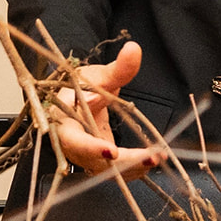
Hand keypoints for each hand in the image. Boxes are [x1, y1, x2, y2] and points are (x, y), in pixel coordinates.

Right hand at [50, 40, 159, 178]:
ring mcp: (84, 156)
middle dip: (123, 163)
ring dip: (132, 168)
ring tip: (157, 158)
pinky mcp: (97, 160)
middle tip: (150, 157)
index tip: (112, 151)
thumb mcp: (98, 75)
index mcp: (63, 122)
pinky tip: (152, 161)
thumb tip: (133, 50)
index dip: (91, 148)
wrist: (75, 98)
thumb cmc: (79, 85)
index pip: (74, 140)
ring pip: (105, 170)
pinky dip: (132, 168)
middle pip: (93, 162)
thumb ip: (118, 68)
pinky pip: (113, 170)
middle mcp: (71, 145)